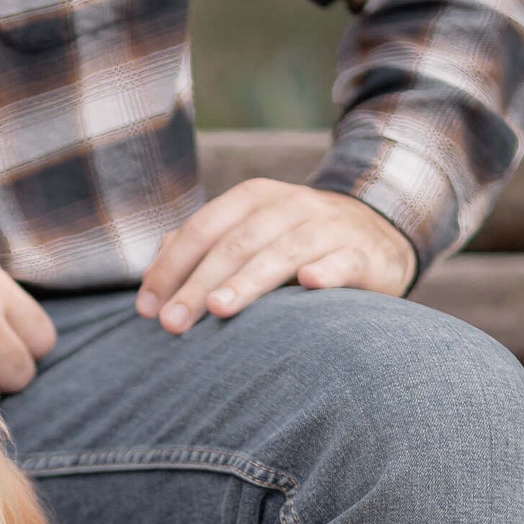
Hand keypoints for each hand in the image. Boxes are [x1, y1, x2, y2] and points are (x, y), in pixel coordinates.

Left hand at [138, 183, 416, 334]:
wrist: (376, 236)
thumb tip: (154, 279)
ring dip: (249, 280)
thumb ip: (202, 250)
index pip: (203, 229)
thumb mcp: (249, 237)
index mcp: (254, 199)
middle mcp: (289, 206)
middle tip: (172, 324)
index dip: (171, 267)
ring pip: (283, 251)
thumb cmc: (295, 245)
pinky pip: (344, 260)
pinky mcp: (363, 252)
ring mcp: (328, 227)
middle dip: (199, 284)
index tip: (147, 309)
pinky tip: (309, 283)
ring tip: (218, 309)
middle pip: (236, 243)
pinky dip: (327, 270)